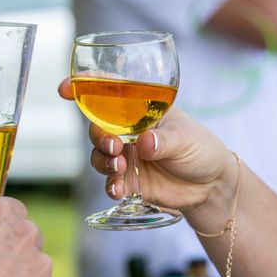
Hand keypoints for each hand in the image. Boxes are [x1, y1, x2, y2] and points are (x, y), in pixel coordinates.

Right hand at [59, 79, 236, 224]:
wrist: (210, 187)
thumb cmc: (201, 150)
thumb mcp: (187, 139)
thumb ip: (164, 141)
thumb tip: (144, 143)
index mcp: (141, 110)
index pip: (109, 93)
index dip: (85, 87)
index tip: (66, 89)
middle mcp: (128, 131)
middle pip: (97, 126)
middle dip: (98, 135)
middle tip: (114, 146)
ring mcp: (126, 156)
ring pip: (98, 155)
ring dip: (103, 161)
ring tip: (120, 168)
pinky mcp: (128, 180)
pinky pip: (109, 181)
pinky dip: (110, 184)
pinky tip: (118, 188)